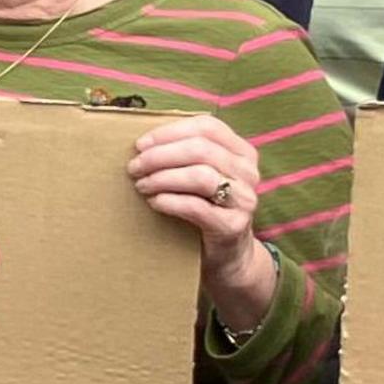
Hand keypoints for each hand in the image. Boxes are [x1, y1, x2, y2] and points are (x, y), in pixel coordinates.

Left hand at [130, 113, 277, 323]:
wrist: (226, 256)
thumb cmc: (205, 208)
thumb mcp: (200, 176)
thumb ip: (184, 154)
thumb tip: (142, 142)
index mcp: (242, 152)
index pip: (207, 127)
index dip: (170, 132)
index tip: (141, 144)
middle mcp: (248, 172)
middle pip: (200, 150)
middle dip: (160, 155)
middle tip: (134, 167)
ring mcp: (244, 199)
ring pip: (199, 176)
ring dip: (162, 178)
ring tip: (141, 185)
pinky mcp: (233, 226)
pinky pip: (196, 207)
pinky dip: (169, 201)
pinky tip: (154, 202)